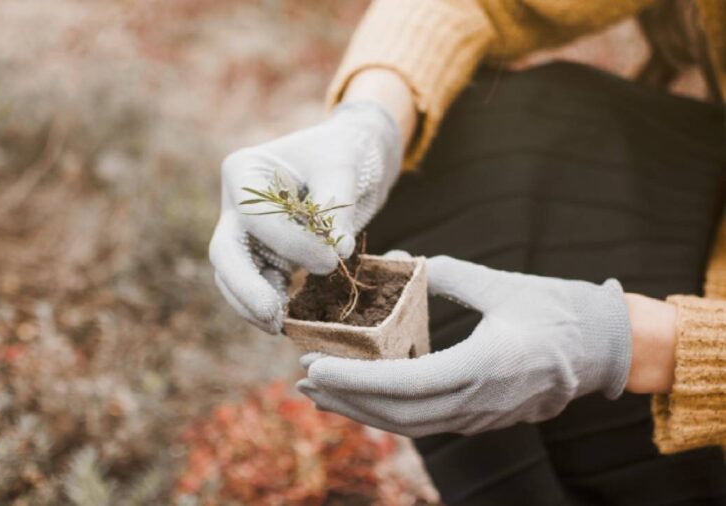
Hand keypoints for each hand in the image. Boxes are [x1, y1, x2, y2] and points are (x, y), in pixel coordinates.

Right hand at [209, 101, 401, 332]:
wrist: (349, 157)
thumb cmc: (342, 152)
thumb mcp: (343, 166)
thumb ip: (337, 207)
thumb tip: (338, 249)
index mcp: (244, 171)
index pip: (255, 216)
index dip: (290, 243)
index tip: (331, 259)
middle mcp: (235, 204)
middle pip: (225, 252)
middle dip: (245, 287)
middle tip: (273, 316)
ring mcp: (245, 233)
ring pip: (233, 276)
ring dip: (252, 305)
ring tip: (279, 327)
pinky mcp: (263, 256)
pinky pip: (256, 286)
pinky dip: (269, 304)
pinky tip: (288, 322)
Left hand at [298, 256, 632, 436]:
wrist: (605, 349)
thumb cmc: (558, 310)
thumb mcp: (502, 285)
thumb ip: (449, 274)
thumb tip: (404, 259)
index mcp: (483, 367)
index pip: (404, 384)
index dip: (355, 381)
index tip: (316, 368)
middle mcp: (477, 401)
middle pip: (397, 415)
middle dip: (346, 401)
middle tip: (303, 381)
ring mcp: (479, 416)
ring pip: (408, 424)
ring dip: (361, 411)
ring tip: (321, 395)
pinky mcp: (479, 416)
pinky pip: (425, 421)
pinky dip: (387, 411)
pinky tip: (363, 398)